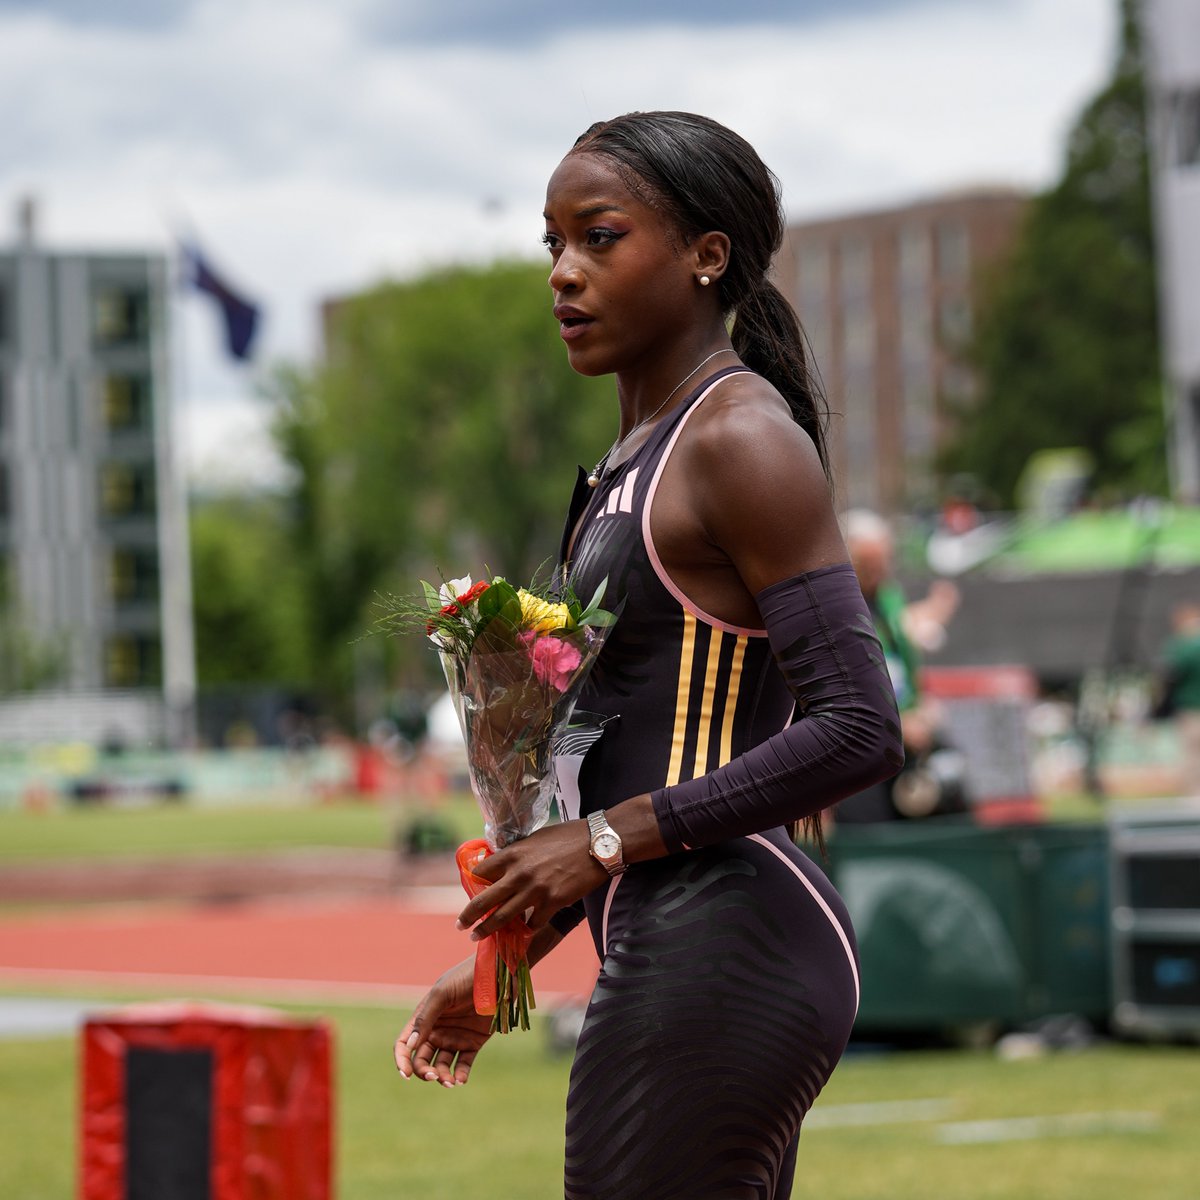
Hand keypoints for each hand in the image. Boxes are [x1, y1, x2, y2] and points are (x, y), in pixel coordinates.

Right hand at [394, 958, 493, 1086]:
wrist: (497, 972)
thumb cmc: (466, 977)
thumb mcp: (442, 993)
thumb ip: (425, 1018)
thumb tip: (410, 1046)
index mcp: (425, 1018)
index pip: (406, 1043)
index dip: (402, 1060)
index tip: (405, 1074)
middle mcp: (437, 1030)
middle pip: (422, 1059)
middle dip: (423, 1071)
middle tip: (433, 1075)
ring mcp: (455, 1037)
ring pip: (442, 1066)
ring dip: (442, 1077)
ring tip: (449, 1082)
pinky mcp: (474, 1042)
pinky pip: (463, 1064)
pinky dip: (460, 1075)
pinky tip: (460, 1080)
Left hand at [457, 819, 606, 941]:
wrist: (599, 843)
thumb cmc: (569, 836)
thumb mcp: (536, 838)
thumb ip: (519, 853)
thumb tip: (506, 863)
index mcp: (513, 854)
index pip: (481, 871)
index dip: (474, 882)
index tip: (472, 890)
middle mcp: (519, 874)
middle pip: (484, 900)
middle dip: (469, 916)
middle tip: (461, 926)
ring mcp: (535, 891)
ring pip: (503, 918)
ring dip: (488, 930)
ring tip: (479, 936)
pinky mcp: (552, 903)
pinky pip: (533, 922)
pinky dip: (528, 927)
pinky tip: (525, 930)